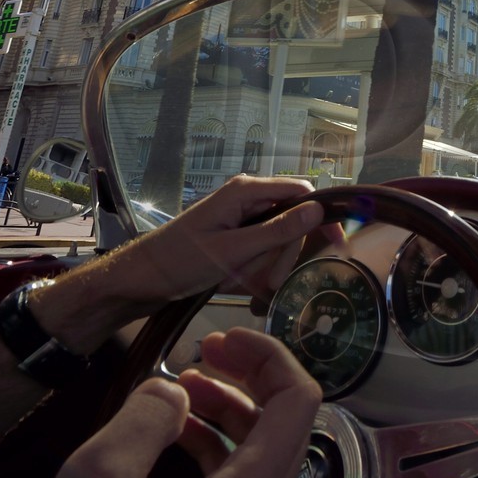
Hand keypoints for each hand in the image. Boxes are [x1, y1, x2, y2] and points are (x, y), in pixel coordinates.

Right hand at [27, 329, 319, 477]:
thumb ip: (141, 421)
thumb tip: (172, 390)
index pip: (298, 405)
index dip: (267, 356)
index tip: (220, 337)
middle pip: (285, 428)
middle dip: (244, 379)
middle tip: (200, 354)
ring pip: (261, 458)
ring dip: (229, 412)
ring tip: (181, 391)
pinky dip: (216, 449)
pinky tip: (173, 436)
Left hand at [115, 175, 330, 307]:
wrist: (139, 280)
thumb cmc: (180, 262)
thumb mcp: (232, 251)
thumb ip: (277, 231)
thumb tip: (318, 210)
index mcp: (246, 190)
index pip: (302, 192)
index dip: (323, 216)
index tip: (337, 247)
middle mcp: (246, 197)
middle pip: (291, 219)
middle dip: (285, 254)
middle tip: (270, 284)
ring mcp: (240, 216)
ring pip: (277, 238)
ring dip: (268, 265)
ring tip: (245, 287)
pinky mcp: (234, 234)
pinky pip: (260, 248)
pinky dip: (257, 268)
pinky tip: (241, 285)